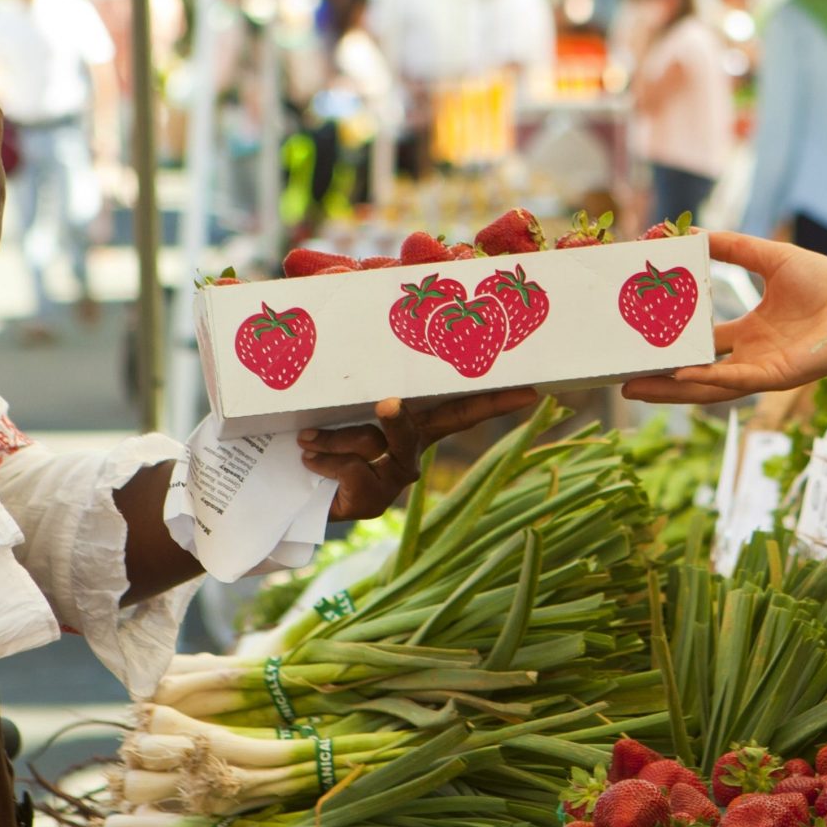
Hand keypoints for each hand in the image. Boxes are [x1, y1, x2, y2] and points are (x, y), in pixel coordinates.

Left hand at [300, 390, 540, 521]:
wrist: (296, 491)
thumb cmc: (324, 434)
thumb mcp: (339, 403)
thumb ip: (350, 375)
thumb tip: (341, 324)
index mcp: (419, 426)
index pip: (463, 410)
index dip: (497, 402)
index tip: (530, 391)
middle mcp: (414, 453)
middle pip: (413, 430)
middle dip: (399, 418)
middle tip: (387, 402)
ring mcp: (396, 479)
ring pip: (370, 445)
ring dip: (332, 438)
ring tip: (305, 437)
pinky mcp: (374, 501)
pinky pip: (349, 469)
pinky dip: (323, 459)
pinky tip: (309, 460)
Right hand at [618, 231, 826, 404]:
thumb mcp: (769, 257)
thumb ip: (731, 247)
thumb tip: (689, 233)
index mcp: (750, 333)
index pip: (700, 345)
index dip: (670, 344)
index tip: (638, 339)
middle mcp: (752, 356)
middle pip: (695, 374)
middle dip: (659, 379)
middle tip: (621, 379)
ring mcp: (763, 370)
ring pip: (708, 387)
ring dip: (672, 389)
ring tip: (635, 388)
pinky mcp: (779, 377)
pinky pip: (737, 381)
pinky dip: (708, 380)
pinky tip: (681, 376)